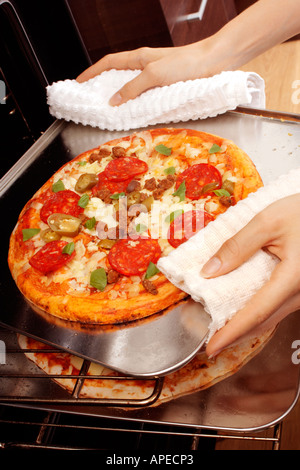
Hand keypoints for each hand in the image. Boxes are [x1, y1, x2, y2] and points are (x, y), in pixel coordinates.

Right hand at [76, 41, 222, 104]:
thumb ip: (133, 87)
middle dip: (103, 85)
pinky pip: (144, 94)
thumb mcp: (154, 75)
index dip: (92, 72)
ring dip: (120, 97)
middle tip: (92, 100)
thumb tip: (114, 100)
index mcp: (139, 58)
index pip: (108, 62)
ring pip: (131, 86)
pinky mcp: (165, 85)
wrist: (213, 62)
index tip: (79, 83)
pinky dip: (136, 102)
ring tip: (110, 110)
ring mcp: (155, 75)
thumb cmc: (186, 64)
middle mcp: (145, 65)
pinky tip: (135, 112)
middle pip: (117, 74)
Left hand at [201, 195, 299, 356]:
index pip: (257, 312)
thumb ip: (237, 246)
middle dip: (235, 335)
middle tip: (210, 342)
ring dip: (246, 326)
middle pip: (264, 321)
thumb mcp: (268, 221)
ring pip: (272, 317)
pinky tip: (241, 311)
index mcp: (293, 277)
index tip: (212, 347)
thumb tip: (209, 271)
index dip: (232, 332)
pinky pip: (278, 308)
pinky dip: (257, 314)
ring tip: (221, 329)